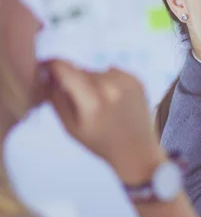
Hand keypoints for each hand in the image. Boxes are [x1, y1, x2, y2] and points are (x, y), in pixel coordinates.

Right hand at [45, 60, 165, 183]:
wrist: (136, 150)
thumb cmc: (100, 142)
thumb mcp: (71, 128)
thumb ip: (57, 100)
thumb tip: (48, 77)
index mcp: (92, 101)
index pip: (65, 68)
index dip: (52, 66)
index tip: (47, 69)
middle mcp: (110, 87)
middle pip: (81, 70)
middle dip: (74, 80)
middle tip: (81, 101)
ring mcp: (126, 82)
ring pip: (97, 70)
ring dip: (92, 81)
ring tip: (100, 103)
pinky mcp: (137, 80)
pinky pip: (113, 71)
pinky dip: (109, 80)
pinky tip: (114, 99)